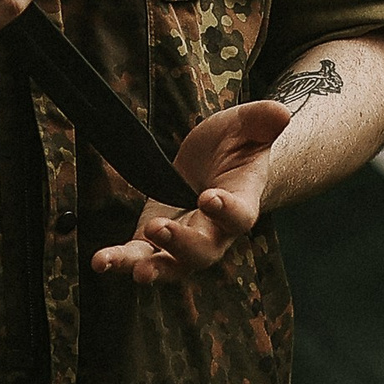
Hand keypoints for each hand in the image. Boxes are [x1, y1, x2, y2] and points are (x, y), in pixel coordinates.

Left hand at [90, 100, 293, 284]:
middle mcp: (214, 233)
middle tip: (158, 227)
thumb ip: (262, 121)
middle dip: (181, 243)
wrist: (219, 168)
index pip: (239, 216)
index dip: (226, 210)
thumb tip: (281, 112)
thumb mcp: (246, 127)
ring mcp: (184, 242)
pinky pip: (139, 257)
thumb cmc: (237, 147)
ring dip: (151, 267)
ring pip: (172, 265)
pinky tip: (101, 263)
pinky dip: (121, 262)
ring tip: (135, 271)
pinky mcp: (155, 242)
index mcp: (241, 204)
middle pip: (203, 251)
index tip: (209, 197)